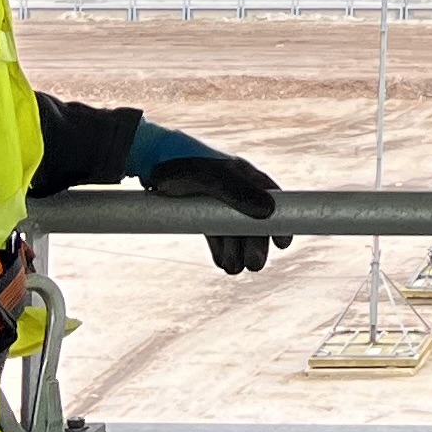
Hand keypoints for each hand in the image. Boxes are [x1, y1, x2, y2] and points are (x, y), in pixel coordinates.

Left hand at [129, 122, 288, 274]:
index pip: (272, 200)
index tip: (283, 243)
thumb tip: (268, 212)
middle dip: (256, 246)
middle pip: (254, 222)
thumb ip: (239, 193)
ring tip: (232, 268)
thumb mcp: (213, 178)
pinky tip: (222, 263)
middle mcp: (235, 190)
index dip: (280, 221)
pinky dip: (221, 250)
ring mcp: (217, 203)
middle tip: (254, 265)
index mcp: (245, 176)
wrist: (148, 162)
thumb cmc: (183, 165)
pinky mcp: (200, 213)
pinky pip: (217, 235)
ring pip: (235, 233)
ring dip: (237, 252)